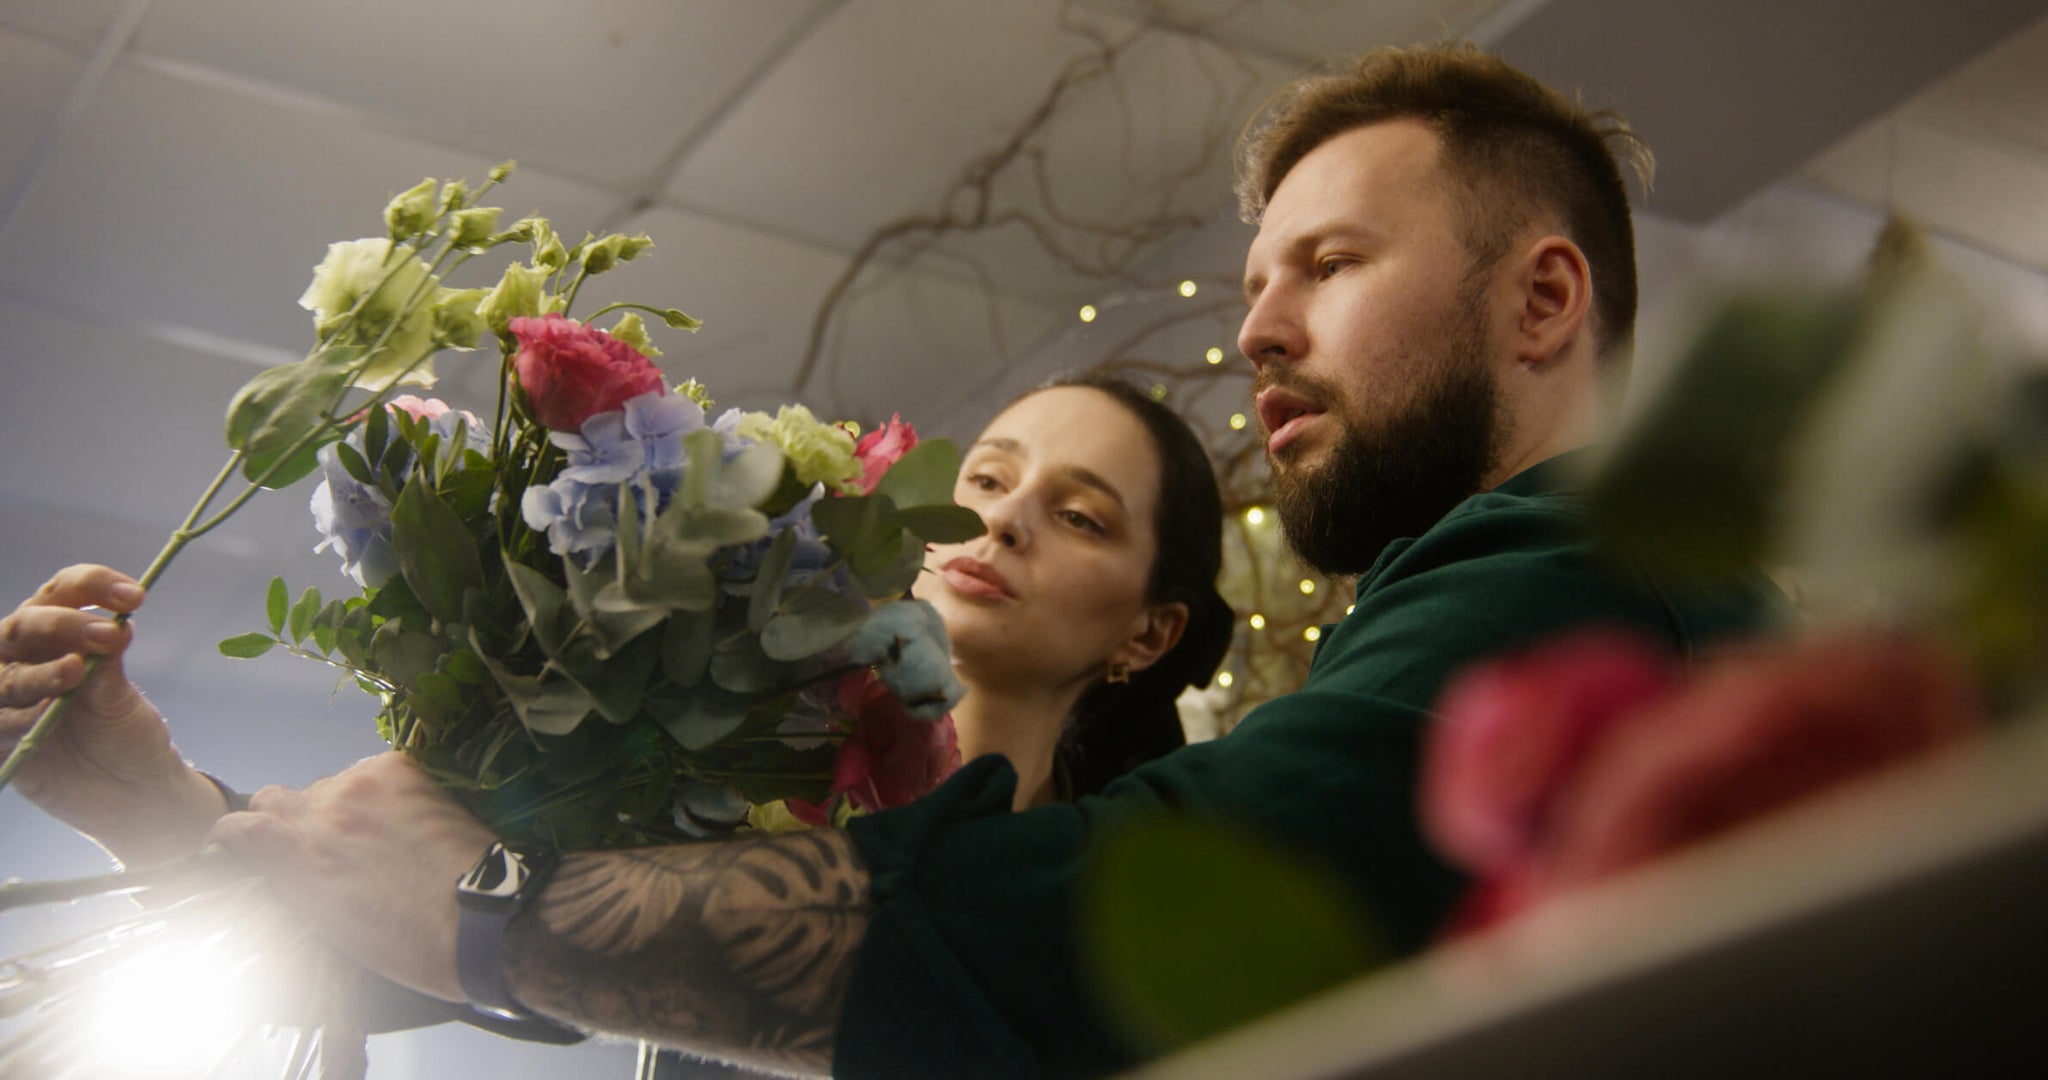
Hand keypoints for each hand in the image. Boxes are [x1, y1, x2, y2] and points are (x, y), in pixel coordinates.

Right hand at [0, 564, 224, 863]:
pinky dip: (17, 718)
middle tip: (107, 635)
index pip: (61, 593)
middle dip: (63, 625)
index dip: (91, 585)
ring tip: (77, 672)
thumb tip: (116, 623)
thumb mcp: (121, 696)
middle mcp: (26, 660)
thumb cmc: (127, 736)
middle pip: (22, 627)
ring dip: (40, 673)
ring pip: (6, 676)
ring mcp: (8, 700)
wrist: (131, 795)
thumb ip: (108, 662)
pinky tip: (44, 718)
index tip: (133, 596)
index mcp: (60, 636)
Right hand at [209, 751, 496, 1002]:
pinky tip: (405, 817)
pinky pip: (374, 771)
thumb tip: (279, 864)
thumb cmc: (407, 944)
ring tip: (377, 835)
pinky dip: (380, 791)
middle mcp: (322, 812)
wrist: (483, 918)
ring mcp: (364, 783)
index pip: (235, 827)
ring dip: (340, 806)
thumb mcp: (328, 925)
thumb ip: (293, 882)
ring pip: (331, 784)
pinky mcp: (403, 767)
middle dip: (285, 819)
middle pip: (276, 798)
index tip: (241, 848)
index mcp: (296, 857)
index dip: (234, 839)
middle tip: (317, 843)